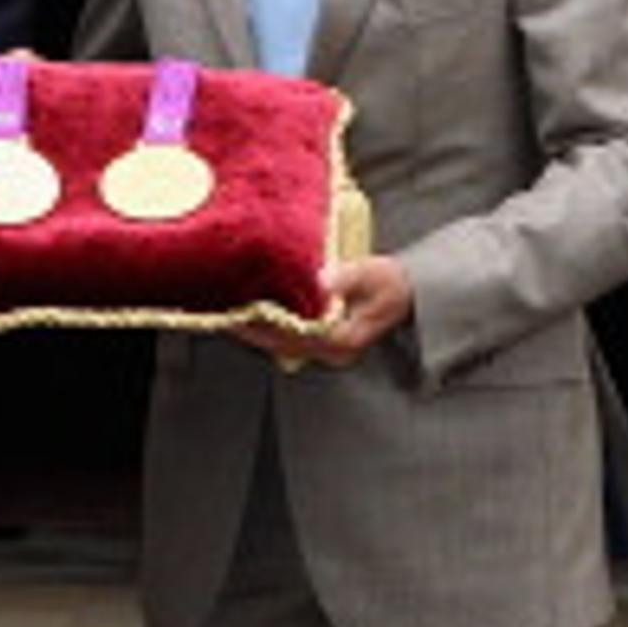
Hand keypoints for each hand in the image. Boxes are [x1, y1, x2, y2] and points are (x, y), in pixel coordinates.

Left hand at [239, 252, 415, 370]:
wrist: (405, 293)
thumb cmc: (391, 283)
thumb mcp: (375, 274)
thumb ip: (349, 277)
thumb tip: (323, 280)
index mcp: (342, 340)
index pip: (293, 337)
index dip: (264, 327)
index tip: (239, 314)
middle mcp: (332, 351)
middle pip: (281, 345)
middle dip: (251, 330)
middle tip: (222, 313)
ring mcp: (327, 350)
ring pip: (282, 345)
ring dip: (257, 331)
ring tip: (229, 312)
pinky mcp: (322, 341)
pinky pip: (289, 338)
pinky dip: (269, 327)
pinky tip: (253, 313)